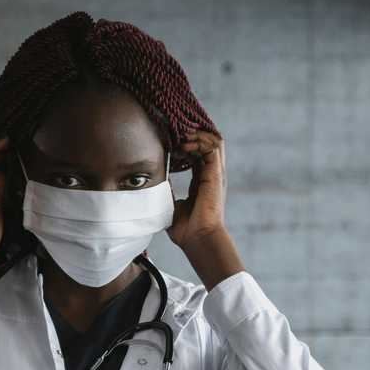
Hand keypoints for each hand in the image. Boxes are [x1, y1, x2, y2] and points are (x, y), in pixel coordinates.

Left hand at [167, 129, 226, 249]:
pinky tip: (183, 145)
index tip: (170, 140)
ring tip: (181, 134)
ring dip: (197, 134)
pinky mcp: (216, 174)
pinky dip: (199, 142)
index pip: (199, 153)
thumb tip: (153, 181)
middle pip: (209, 143)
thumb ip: (165, 191)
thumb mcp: (170, 204)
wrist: (197, 238)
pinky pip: (212, 148)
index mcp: (202, 181)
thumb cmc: (185, 228)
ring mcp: (215, 174)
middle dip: (194, 133)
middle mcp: (211, 174)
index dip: (186, 143)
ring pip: (214, 141)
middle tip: (176, 131)